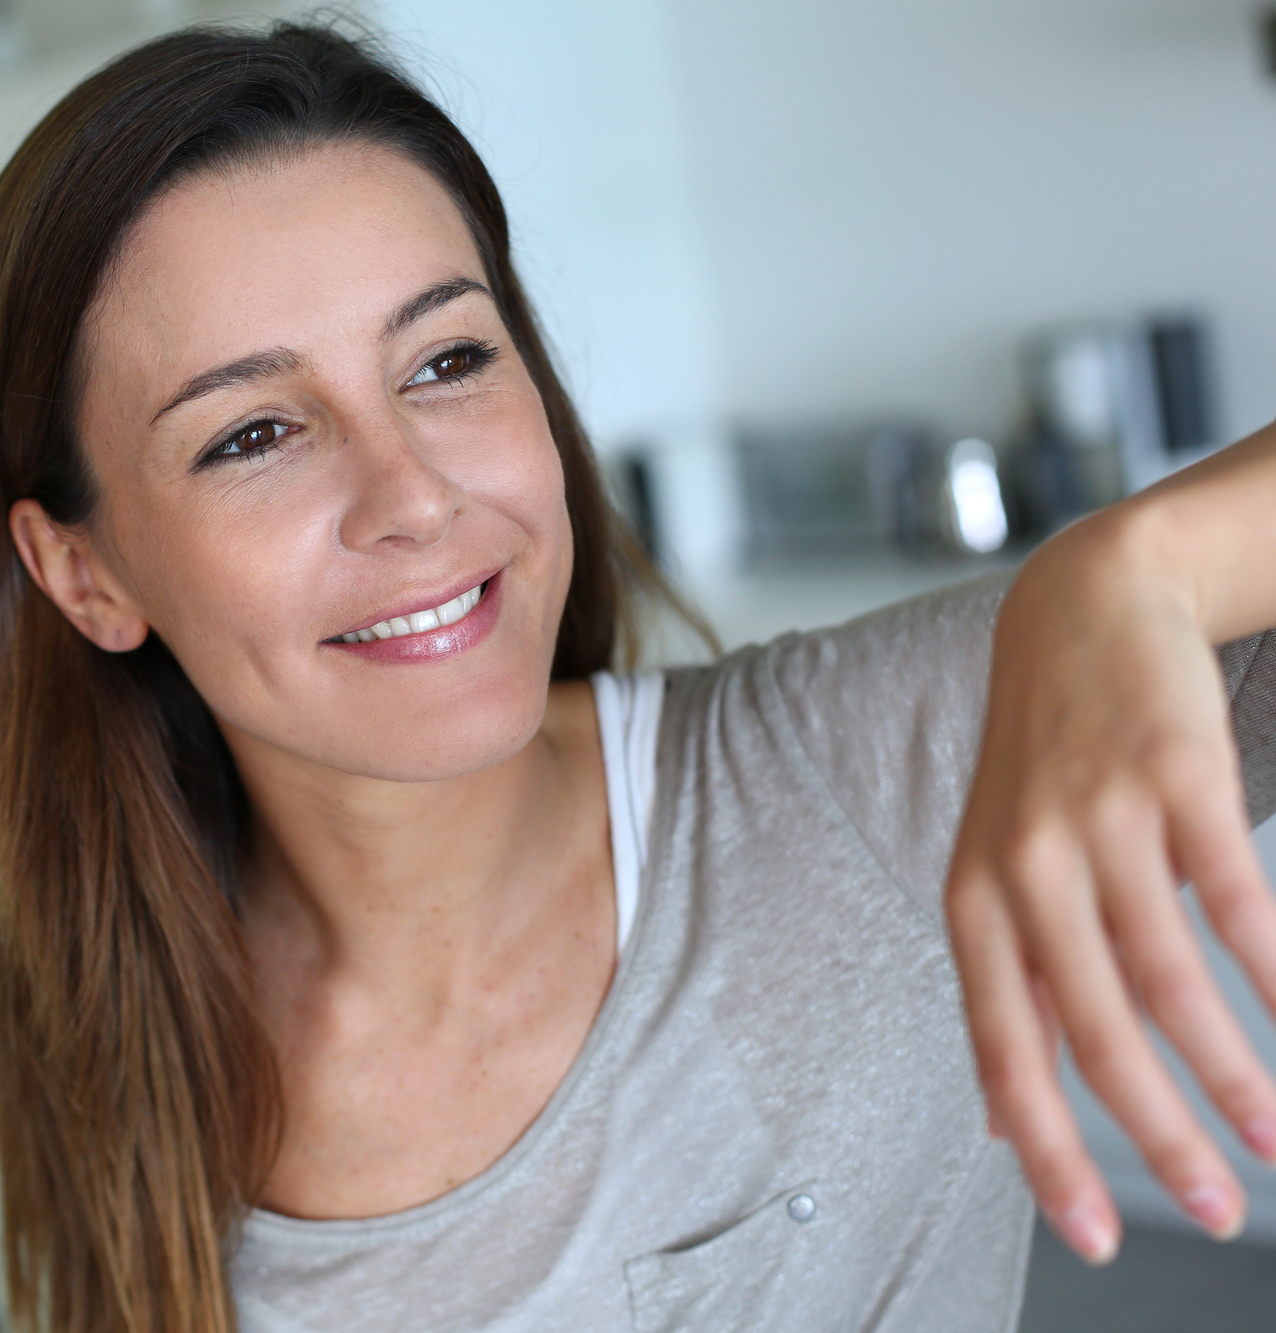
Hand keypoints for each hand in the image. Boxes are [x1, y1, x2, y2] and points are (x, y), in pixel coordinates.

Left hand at [945, 506, 1275, 1264]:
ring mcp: (1096, 821)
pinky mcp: (1173, 777)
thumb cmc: (1041, 764)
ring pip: (1169, 980)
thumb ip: (1006, 988)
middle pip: (1095, 1034)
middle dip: (1162, 1139)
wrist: (1077, 612)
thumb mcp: (991, 872)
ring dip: (1232, 1075)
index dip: (1045, 1151)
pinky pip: (1236, 901)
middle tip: (1219, 1214)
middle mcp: (1022, 869)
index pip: (1002, 1052)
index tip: (1093, 1236)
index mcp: (972, 906)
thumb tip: (996, 1115)